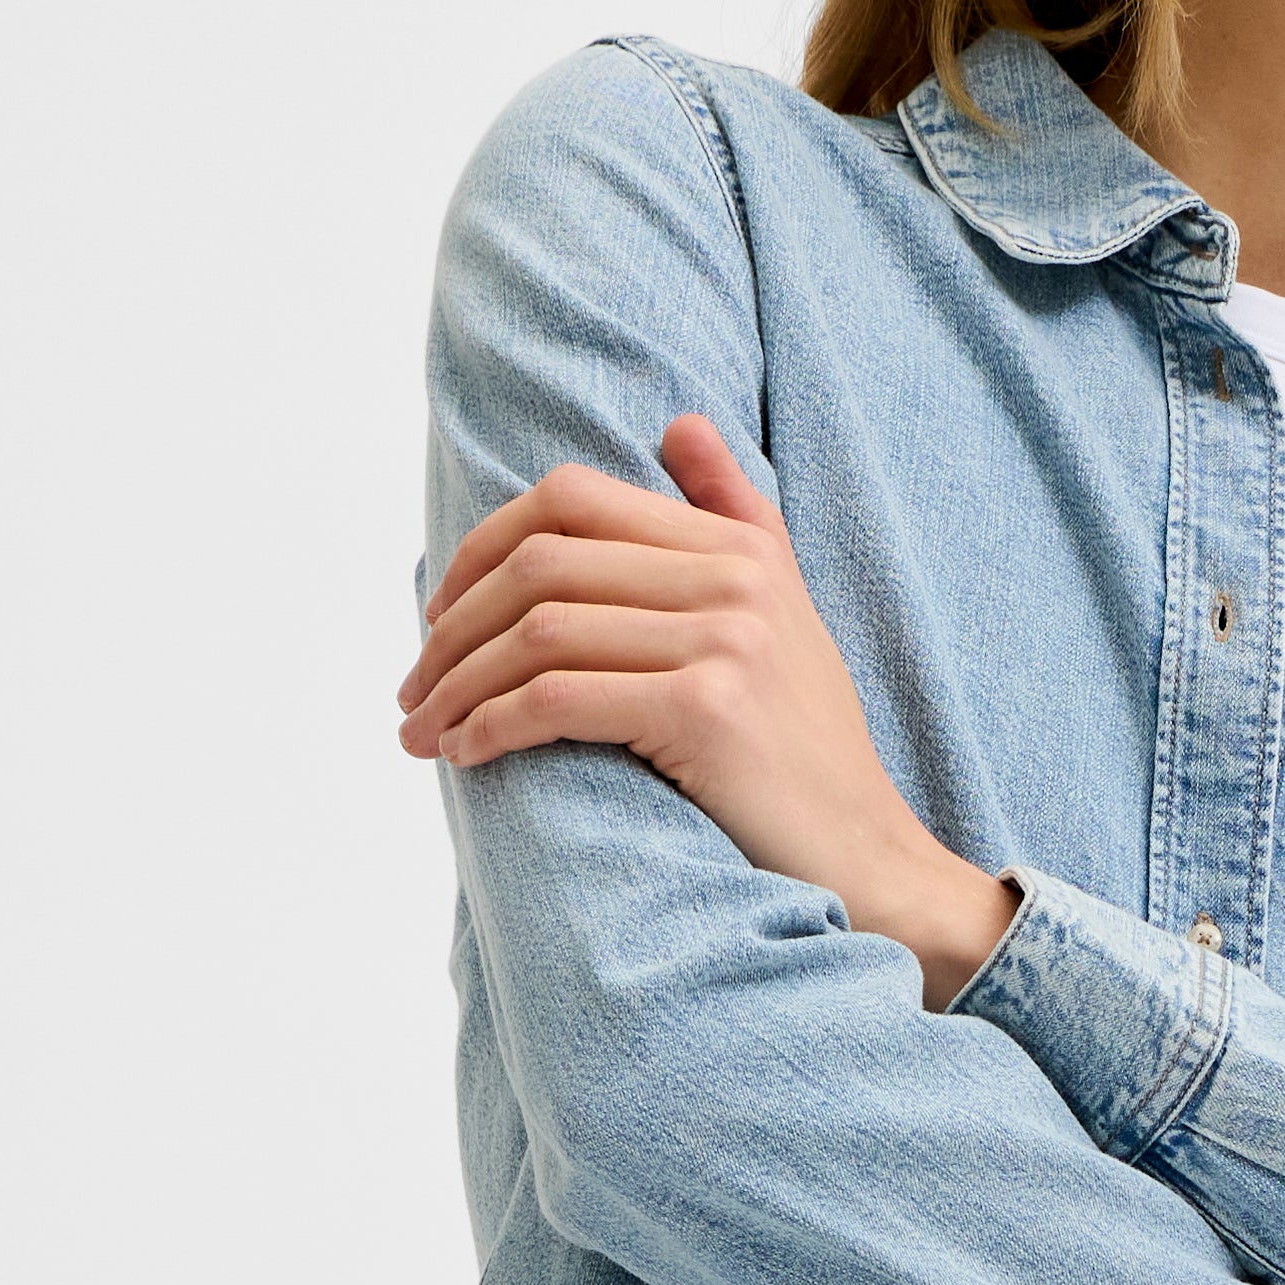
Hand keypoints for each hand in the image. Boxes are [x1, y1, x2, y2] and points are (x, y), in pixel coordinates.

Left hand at [399, 421, 1018, 1004]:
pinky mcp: (705, 709)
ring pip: (538, 631)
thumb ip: (735, 515)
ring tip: (421, 733)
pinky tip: (467, 755)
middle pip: (540, 561)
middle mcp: (733, 578)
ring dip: (458, 685)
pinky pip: (558, 699)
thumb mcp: (783, 615)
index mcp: (738, 547)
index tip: (441, 616)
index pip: (572, 500)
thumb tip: (679, 424)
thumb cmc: (806, 756)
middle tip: (414, 689)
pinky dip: (493, 726)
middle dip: (453, 627)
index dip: (482, 548)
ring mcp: (723, 640)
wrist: (870, 860)